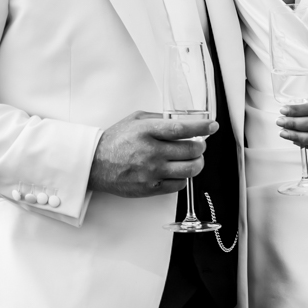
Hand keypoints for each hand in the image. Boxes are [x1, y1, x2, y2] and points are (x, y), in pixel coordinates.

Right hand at [90, 111, 213, 196]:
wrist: (95, 164)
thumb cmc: (115, 140)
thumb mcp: (134, 120)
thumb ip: (158, 118)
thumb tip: (183, 121)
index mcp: (147, 131)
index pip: (181, 129)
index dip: (201, 127)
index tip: (212, 126)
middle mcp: (151, 152)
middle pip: (191, 150)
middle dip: (200, 146)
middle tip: (199, 144)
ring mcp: (152, 172)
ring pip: (190, 169)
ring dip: (197, 163)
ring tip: (193, 159)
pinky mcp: (151, 188)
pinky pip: (180, 184)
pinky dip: (183, 177)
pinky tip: (177, 171)